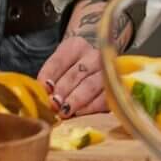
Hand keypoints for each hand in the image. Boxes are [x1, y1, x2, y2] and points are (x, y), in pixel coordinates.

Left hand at [36, 0, 129, 116]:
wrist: (95, 69)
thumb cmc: (70, 71)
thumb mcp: (58, 67)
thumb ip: (49, 77)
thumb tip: (44, 93)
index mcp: (76, 47)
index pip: (60, 60)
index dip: (50, 74)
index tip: (45, 88)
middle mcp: (95, 55)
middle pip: (77, 73)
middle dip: (64, 89)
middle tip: (54, 103)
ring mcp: (108, 71)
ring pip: (91, 85)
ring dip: (76, 99)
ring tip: (64, 111)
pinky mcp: (116, 88)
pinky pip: (104, 98)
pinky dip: (90, 107)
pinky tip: (79, 113)